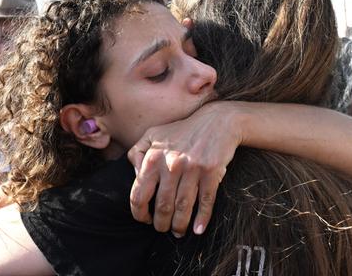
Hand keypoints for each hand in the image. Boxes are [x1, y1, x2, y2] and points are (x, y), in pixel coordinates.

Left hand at [127, 102, 241, 236]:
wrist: (217, 121)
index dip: (139, 212)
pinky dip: (202, 219)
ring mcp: (192, 169)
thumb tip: (134, 174)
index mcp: (153, 157)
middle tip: (162, 228)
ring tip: (177, 232)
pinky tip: (198, 229)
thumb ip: (138, 152)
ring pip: (183, 207)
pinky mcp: (211, 172)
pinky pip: (205, 201)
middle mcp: (171, 164)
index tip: (144, 219)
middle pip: (162, 206)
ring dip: (179, 225)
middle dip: (160, 223)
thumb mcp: (153, 134)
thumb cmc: (182, 131)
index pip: (139, 194)